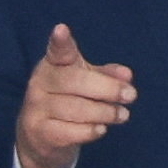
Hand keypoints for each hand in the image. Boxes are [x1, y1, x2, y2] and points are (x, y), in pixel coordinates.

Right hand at [15, 25, 135, 167]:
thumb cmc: (68, 101)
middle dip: (107, 88)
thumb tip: (126, 75)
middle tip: (131, 95)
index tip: (61, 29)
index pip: (57, 51)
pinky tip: (101, 129)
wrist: (41, 138)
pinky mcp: (39, 132)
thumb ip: (106, 76)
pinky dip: (89, 131)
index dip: (60, 41)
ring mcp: (36, 108)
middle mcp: (40, 83)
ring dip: (104, 112)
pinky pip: (69, 132)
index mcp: (52, 64)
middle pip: (75, 81)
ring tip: (122, 115)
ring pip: (76, 109)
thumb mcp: (87, 83)